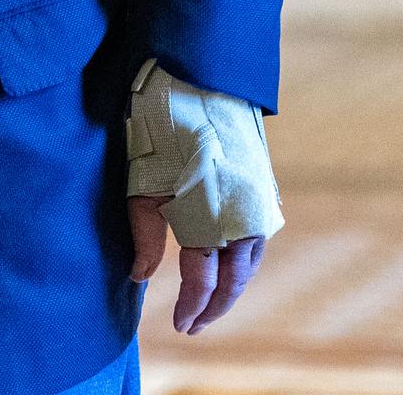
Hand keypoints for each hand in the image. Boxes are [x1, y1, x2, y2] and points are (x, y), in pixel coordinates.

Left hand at [124, 60, 282, 333]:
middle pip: (235, 276)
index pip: (205, 278)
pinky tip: (227, 259)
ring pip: (250, 257)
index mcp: (212, 215)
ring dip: (233, 282)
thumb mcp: (140, 179)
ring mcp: (258, 198)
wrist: (199, 76)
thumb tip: (139, 278)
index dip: (193, 305)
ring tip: (210, 300)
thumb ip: (142, 233)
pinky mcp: (262, 184)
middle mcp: (243, 213)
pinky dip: (243, 255)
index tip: (181, 326)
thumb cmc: (158, 125)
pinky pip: (257, 233)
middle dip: (216, 304)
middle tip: (195, 324)